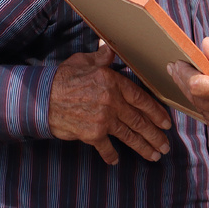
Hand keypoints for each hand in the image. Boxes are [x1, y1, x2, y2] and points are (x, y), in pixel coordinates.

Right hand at [48, 44, 172, 164]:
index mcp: (113, 82)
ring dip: (143, 147)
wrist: (41, 98)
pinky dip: (111, 155)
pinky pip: (106, 147)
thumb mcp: (84, 61)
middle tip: (166, 145)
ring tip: (155, 156)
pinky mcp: (91, 134)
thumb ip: (102, 57)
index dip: (156, 112)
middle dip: (155, 135)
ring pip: (129, 136)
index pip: (141, 99)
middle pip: (139, 121)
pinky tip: (116, 161)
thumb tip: (110, 47)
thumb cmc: (63, 77)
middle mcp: (112, 102)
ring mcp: (103, 120)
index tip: (166, 123)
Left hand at [169, 37, 208, 147]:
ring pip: (203, 113)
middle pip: (197, 100)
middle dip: (185, 83)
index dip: (184, 74)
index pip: (198, 86)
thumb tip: (204, 47)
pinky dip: (208, 110)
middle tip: (177, 69)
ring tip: (192, 81)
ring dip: (196, 97)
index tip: (177, 63)